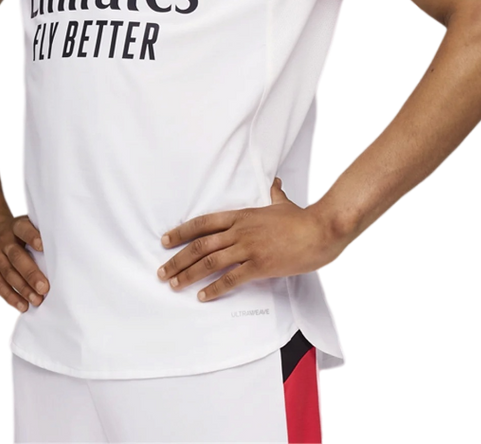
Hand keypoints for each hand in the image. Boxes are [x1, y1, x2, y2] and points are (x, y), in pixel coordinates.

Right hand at [0, 211, 49, 314]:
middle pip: (17, 257)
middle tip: (44, 287)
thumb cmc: (14, 231)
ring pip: (9, 274)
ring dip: (23, 289)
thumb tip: (62, 248)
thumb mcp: (22, 225)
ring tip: (37, 300)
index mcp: (15, 227)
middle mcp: (3, 241)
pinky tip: (23, 306)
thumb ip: (36, 234)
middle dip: (31, 273)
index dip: (32, 237)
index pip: (23, 229)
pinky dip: (11, 297)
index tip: (42, 246)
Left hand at [157, 179, 339, 300]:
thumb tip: (274, 183)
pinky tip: (203, 296)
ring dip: (189, 275)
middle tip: (162, 271)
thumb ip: (273, 194)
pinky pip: (231, 279)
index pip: (203, 223)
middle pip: (200, 245)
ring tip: (175, 285)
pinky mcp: (259, 266)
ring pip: (210, 262)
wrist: (318, 230)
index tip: (165, 241)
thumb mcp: (281, 202)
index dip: (181, 232)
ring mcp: (248, 248)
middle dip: (178, 259)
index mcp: (241, 215)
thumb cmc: (300, 219)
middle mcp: (240, 231)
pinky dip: (215, 289)